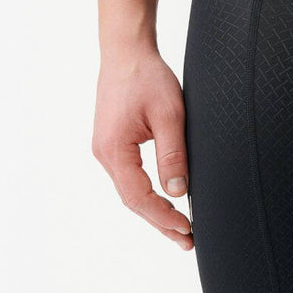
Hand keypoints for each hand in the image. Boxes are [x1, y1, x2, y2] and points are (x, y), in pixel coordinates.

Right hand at [92, 46, 193, 248]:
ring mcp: (107, 149)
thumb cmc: (147, 77)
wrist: (127, 52)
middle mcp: (105, 154)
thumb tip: (178, 191)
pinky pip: (129, 177)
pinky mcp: (113, 142)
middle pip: (133, 201)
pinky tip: (163, 201)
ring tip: (179, 229)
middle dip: (160, 222)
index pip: (139, 197)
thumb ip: (173, 154)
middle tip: (187, 241)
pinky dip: (147, 193)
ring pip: (131, 191)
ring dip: (154, 210)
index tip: (187, 228)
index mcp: (114, 150)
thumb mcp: (169, 115)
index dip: (164, 217)